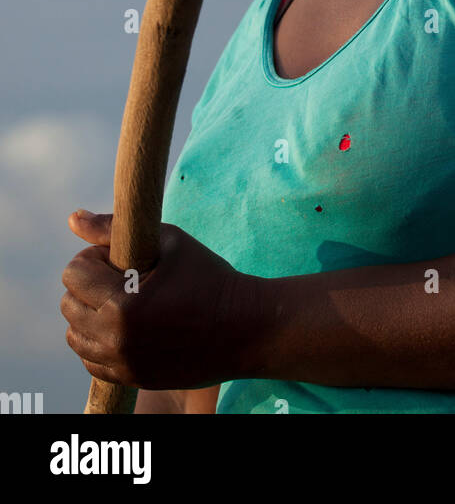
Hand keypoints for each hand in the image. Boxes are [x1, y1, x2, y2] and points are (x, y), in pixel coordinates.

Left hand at [61, 210, 261, 389]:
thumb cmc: (207, 277)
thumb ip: (113, 229)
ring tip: (122, 301)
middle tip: (121, 278)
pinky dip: (100, 342)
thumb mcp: (168, 241)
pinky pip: (91, 360)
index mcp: (122, 303)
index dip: (94, 258)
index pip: (73, 274)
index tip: (117, 258)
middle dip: (90, 285)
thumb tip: (72, 217)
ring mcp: (122, 364)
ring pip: (75, 336)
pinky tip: (127, 325)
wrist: (243, 327)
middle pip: (69, 305)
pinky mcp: (130, 379)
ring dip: (91, 315)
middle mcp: (115, 339)